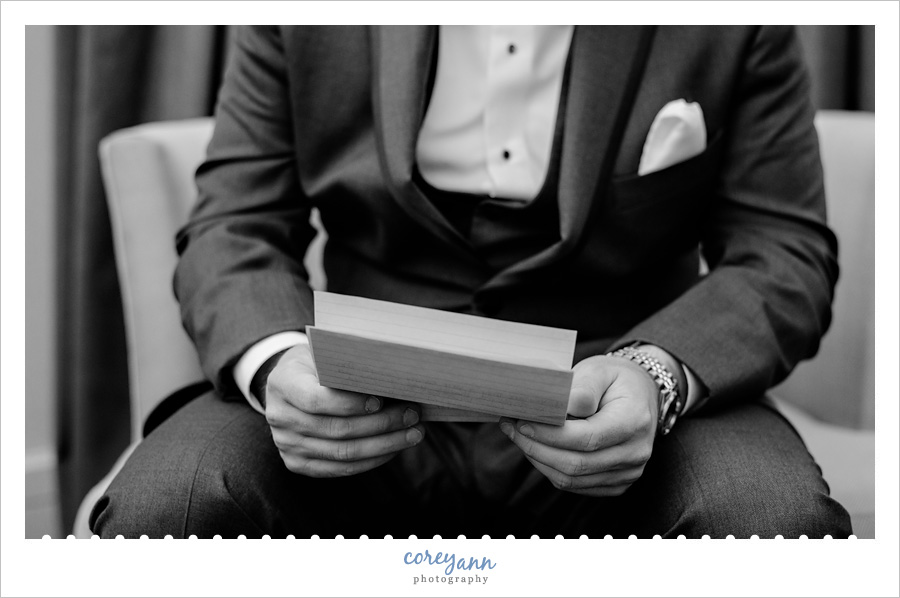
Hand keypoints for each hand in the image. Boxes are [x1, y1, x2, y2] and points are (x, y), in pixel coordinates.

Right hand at [264, 343, 424, 476]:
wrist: (288, 385)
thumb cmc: (315, 364)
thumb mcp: (323, 353)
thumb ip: (346, 365)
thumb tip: (393, 378)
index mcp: (282, 384)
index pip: (316, 400)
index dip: (351, 404)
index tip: (381, 399)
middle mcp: (280, 417)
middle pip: (337, 430)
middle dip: (381, 424)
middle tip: (412, 414)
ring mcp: (286, 444)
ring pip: (343, 453)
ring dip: (384, 445)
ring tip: (413, 433)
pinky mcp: (297, 463)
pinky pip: (340, 468)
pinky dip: (372, 460)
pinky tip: (394, 448)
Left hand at [500, 352, 663, 496]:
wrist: (641, 394)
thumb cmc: (616, 380)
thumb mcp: (599, 370)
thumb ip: (581, 389)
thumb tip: (557, 409)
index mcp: (634, 422)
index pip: (586, 438)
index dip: (550, 435)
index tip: (522, 423)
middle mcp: (635, 453)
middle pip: (576, 464)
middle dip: (536, 448)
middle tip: (511, 428)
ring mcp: (628, 472)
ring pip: (571, 479)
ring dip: (539, 460)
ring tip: (518, 437)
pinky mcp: (616, 483)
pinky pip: (575, 485)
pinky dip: (551, 468)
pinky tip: (537, 448)